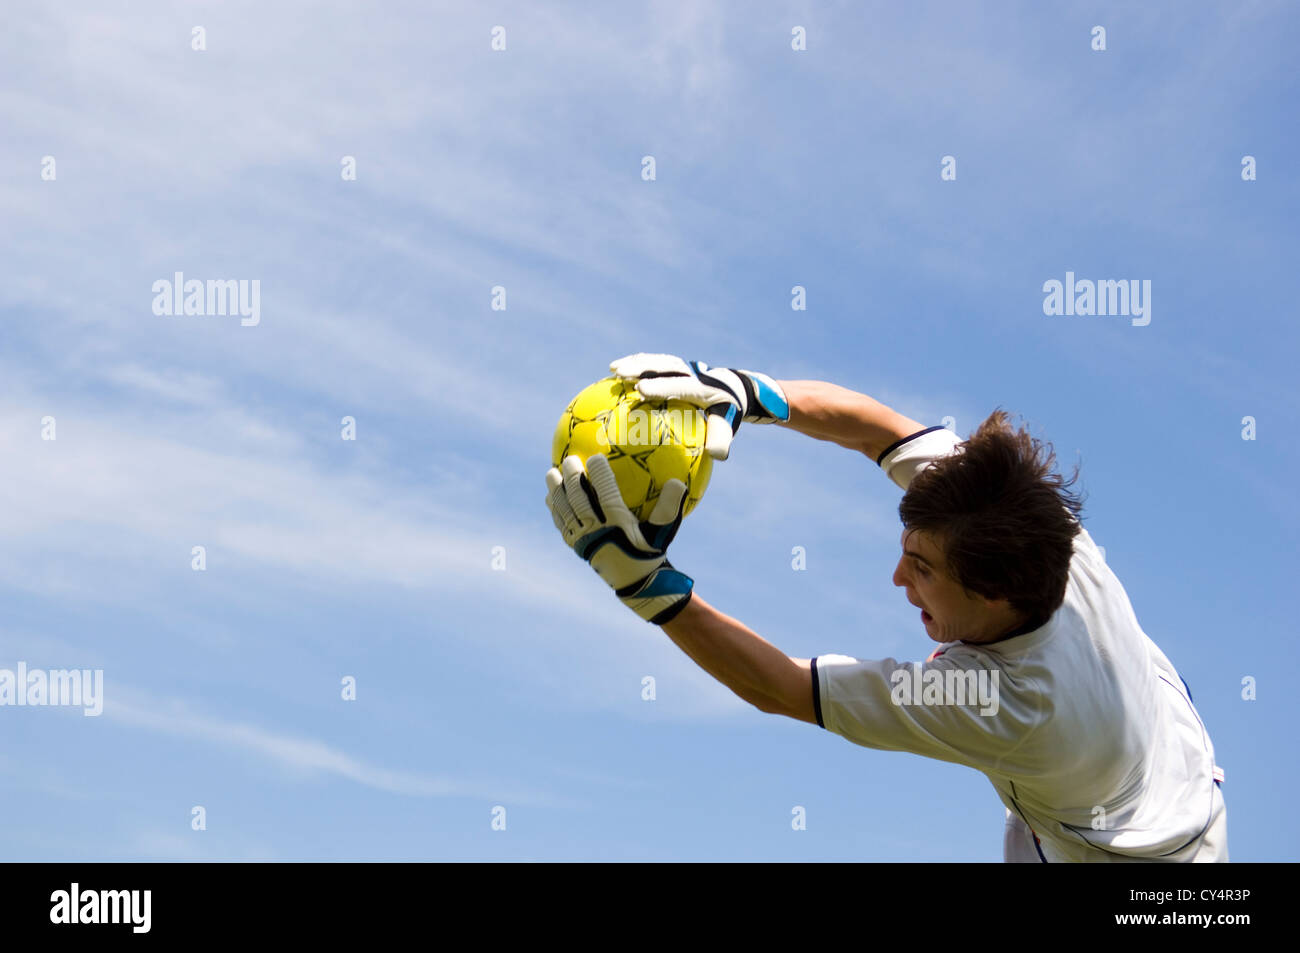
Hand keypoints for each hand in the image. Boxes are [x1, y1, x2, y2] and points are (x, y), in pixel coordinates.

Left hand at [544, 452, 693, 624]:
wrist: (638, 584)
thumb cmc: (652, 553)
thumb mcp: (664, 533)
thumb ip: (669, 507)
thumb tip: (678, 482)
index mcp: (618, 526)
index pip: (606, 495)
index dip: (600, 475)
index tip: (596, 457)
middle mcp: (597, 532)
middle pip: (579, 500)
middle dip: (572, 477)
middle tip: (570, 459)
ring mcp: (584, 540)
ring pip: (565, 511)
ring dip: (556, 491)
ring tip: (552, 472)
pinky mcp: (577, 547)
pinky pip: (562, 524)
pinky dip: (555, 509)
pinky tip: (551, 497)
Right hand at [608, 353, 788, 459]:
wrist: (734, 388)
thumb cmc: (727, 412)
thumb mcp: (727, 425)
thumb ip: (721, 438)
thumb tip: (717, 456)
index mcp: (703, 386)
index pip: (679, 385)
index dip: (661, 386)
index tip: (641, 390)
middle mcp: (691, 371)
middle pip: (665, 365)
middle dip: (642, 367)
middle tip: (620, 373)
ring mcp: (682, 365)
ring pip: (657, 360)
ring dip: (635, 362)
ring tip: (613, 369)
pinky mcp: (675, 365)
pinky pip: (654, 362)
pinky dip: (636, 364)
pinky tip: (616, 372)